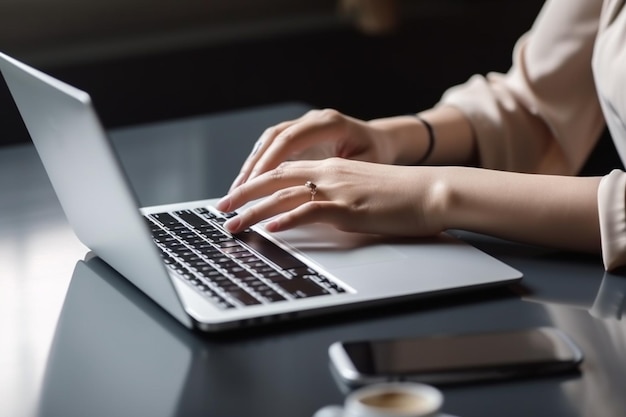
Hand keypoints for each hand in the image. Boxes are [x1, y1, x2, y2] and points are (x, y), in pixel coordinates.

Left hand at [217, 157, 443, 236]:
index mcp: (331, 168)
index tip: (236, 197)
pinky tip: (272, 229)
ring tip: (234, 225)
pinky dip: (288, 219)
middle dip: (244, 195)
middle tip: (221, 209)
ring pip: (285, 195)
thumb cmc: (400, 196)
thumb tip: (310, 214)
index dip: (255, 183)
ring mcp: (338, 189)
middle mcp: (329, 174)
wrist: (431, 191)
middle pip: (275, 179)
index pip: (283, 171)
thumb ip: (333, 199)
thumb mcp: (360, 192)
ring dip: (255, 211)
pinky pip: (311, 210)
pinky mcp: (350, 208)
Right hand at [229, 109, 399, 190]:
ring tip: (237, 190)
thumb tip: (315, 194)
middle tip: (237, 191)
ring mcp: (303, 124)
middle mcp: (313, 119)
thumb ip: (341, 175)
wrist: (382, 139)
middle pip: (273, 138)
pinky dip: (259, 164)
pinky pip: (272, 146)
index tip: (255, 183)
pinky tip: (248, 184)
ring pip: (268, 141)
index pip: (292, 139)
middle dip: (253, 166)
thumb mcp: (366, 165)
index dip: (270, 161)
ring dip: (251, 166)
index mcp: (330, 123)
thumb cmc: (376, 154)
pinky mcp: (298, 134)